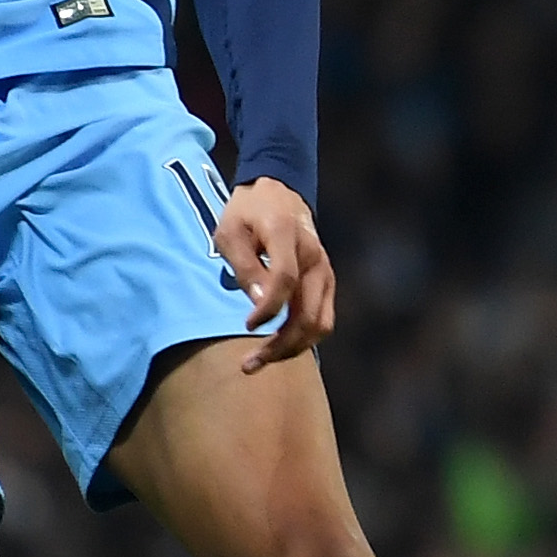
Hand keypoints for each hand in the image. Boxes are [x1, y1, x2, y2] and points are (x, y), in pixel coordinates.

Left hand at [213, 177, 334, 368]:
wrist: (279, 191)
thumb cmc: (247, 212)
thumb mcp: (230, 231)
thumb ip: (244, 267)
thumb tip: (258, 306)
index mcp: (287, 235)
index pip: (285, 279)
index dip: (268, 309)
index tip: (247, 326)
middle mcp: (314, 256)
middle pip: (308, 313)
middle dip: (279, 345)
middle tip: (248, 364)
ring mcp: (325, 271)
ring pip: (320, 324)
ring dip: (292, 349)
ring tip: (261, 360)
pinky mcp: (326, 282)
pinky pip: (322, 320)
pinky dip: (302, 339)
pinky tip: (277, 346)